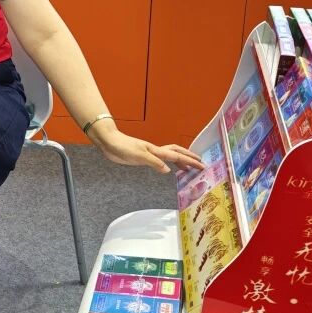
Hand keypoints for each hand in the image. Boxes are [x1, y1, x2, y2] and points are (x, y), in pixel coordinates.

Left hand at [89, 124, 204, 173]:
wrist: (109, 141)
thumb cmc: (123, 147)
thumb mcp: (139, 156)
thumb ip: (154, 163)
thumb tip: (168, 170)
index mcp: (156, 151)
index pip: (177, 157)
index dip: (190, 161)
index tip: (202, 166)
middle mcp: (155, 151)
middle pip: (177, 153)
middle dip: (189, 158)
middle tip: (200, 164)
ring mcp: (149, 153)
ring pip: (169, 156)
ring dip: (180, 161)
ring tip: (187, 168)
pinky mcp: (142, 157)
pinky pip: (161, 160)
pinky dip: (167, 163)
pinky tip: (167, 168)